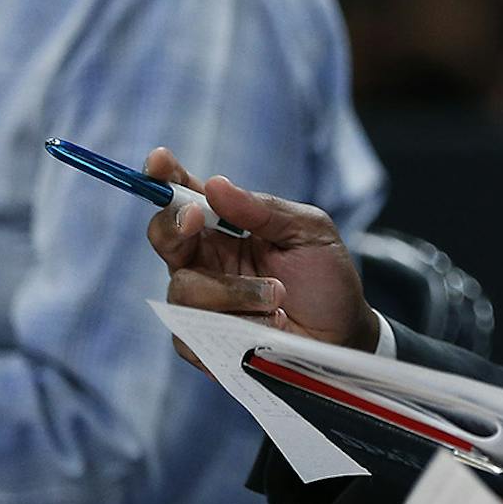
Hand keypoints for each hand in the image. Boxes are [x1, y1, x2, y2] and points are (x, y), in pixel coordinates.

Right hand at [145, 147, 375, 366]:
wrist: (343, 334)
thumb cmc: (326, 279)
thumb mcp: (309, 232)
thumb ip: (263, 210)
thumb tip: (216, 185)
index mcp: (226, 228)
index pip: (186, 197)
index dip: (165, 178)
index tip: (159, 161)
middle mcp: (205, 261)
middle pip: (163, 237)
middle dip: (174, 225)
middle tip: (196, 219)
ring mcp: (200, 303)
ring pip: (183, 289)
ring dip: (235, 292)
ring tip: (278, 295)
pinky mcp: (202, 342)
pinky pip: (193, 333)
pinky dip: (238, 327)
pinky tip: (268, 327)